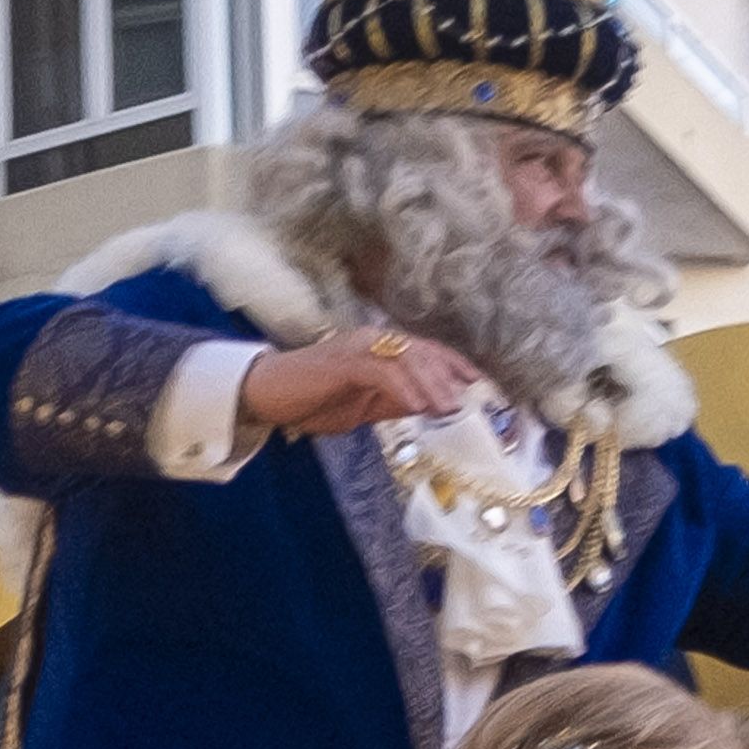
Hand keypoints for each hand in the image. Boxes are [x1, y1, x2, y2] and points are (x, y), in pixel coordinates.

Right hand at [239, 331, 486, 439]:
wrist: (267, 394)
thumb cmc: (312, 399)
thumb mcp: (364, 406)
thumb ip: (396, 401)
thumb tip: (431, 406)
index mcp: (380, 348)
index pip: (428, 352)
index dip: (456, 367)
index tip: (481, 387)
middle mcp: (373, 339)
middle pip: (424, 352)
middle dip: (451, 378)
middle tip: (470, 405)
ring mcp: (358, 346)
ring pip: (408, 358)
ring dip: (432, 384)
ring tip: (449, 408)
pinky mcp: (344, 360)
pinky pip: (382, 372)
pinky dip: (404, 388)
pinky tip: (418, 406)